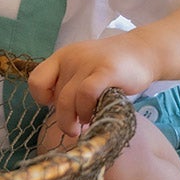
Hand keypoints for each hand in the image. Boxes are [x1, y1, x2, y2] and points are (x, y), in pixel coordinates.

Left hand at [28, 34, 157, 138]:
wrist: (143, 51)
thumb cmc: (111, 67)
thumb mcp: (83, 71)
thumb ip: (70, 87)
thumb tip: (62, 116)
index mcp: (61, 57)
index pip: (36, 80)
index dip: (43, 99)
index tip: (58, 106)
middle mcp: (71, 58)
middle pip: (56, 97)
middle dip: (64, 118)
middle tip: (75, 128)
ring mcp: (88, 63)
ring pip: (68, 99)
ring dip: (74, 119)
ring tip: (86, 124)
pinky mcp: (107, 71)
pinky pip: (87, 93)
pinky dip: (88, 110)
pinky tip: (96, 115)